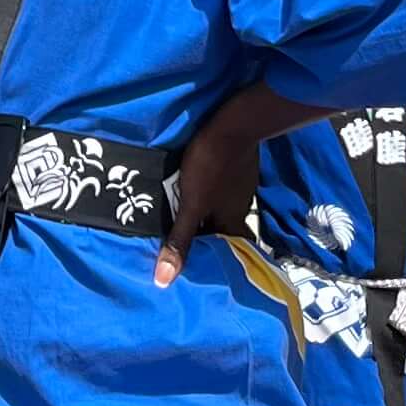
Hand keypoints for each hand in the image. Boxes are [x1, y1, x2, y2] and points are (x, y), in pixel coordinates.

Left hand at [154, 102, 266, 287]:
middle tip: (188, 248)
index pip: (230, 252)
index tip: (202, 272)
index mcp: (233, 223)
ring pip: (222, 211)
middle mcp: (241, 209)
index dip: (218, 262)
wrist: (234, 125)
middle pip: (224, 232)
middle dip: (209, 240)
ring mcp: (241, 188)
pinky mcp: (236, 170)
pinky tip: (197, 194)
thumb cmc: (211, 167)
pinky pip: (222, 192)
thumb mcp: (191, 205)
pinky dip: (210, 198)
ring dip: (207, 218)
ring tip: (186, 223)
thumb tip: (164, 281)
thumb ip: (180, 241)